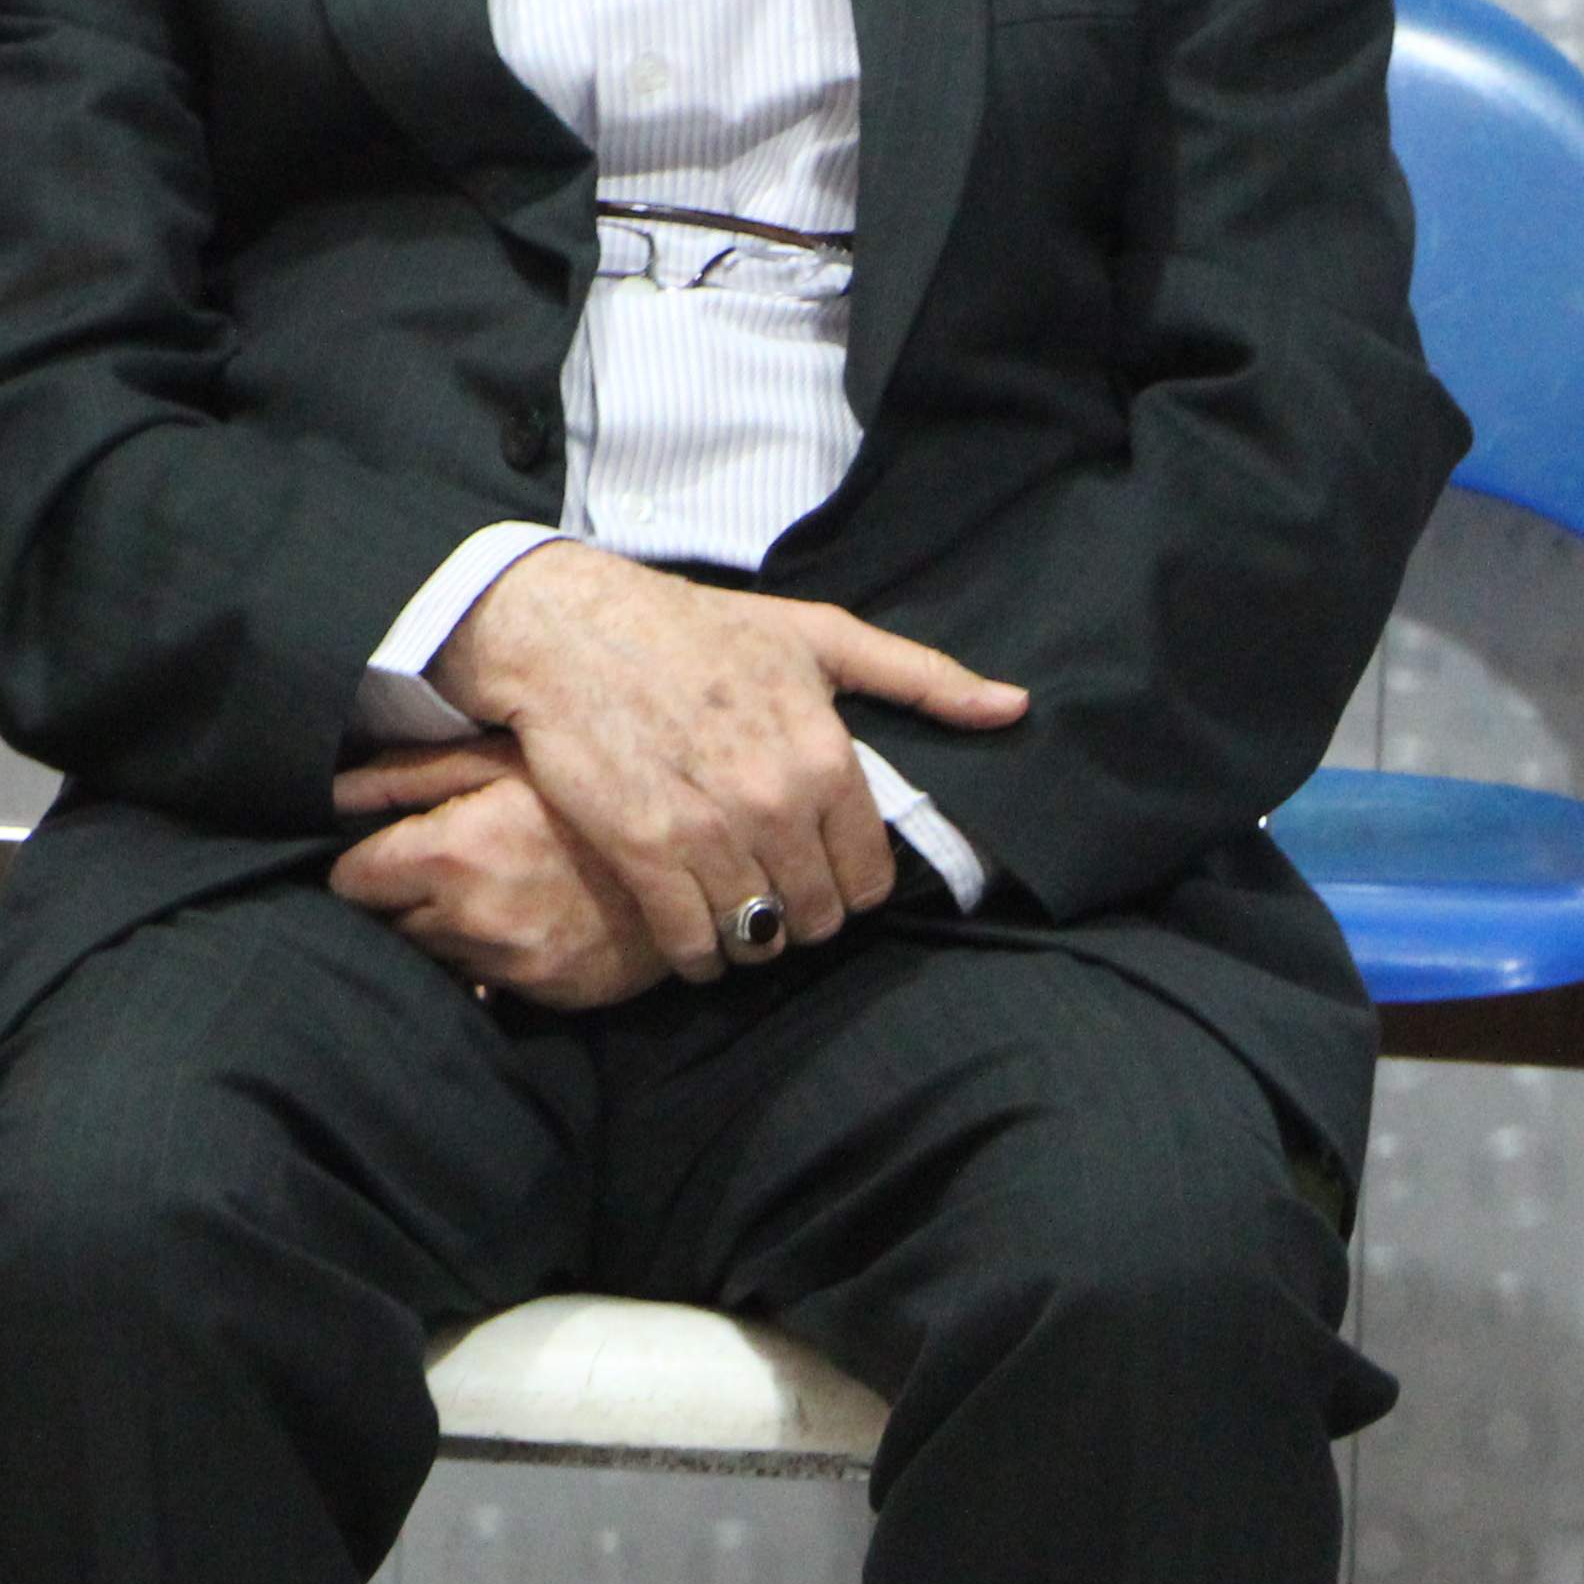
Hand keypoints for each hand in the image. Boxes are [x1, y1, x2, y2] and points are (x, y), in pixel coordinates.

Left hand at [331, 761, 667, 1010]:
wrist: (690, 853)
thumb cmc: (584, 791)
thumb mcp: (495, 760)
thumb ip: (403, 777)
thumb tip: (328, 789)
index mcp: (451, 855)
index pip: (351, 883)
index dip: (361, 864)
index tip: (383, 851)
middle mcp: (473, 920)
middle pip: (387, 926)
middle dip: (399, 899)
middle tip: (433, 866)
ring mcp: (513, 965)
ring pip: (433, 959)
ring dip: (441, 930)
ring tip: (481, 889)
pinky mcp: (546, 993)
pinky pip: (486, 982)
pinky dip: (488, 957)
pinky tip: (519, 918)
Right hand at [427, 544, 1026, 981]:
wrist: (570, 630)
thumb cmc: (696, 628)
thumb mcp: (815, 635)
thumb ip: (919, 675)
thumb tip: (1013, 706)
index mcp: (825, 755)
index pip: (869, 877)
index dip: (848, 883)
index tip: (821, 871)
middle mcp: (774, 800)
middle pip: (816, 917)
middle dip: (800, 915)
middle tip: (774, 893)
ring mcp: (706, 830)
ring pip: (757, 936)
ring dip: (749, 939)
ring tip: (734, 915)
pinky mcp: (640, 849)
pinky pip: (690, 942)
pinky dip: (696, 954)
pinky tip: (691, 935)